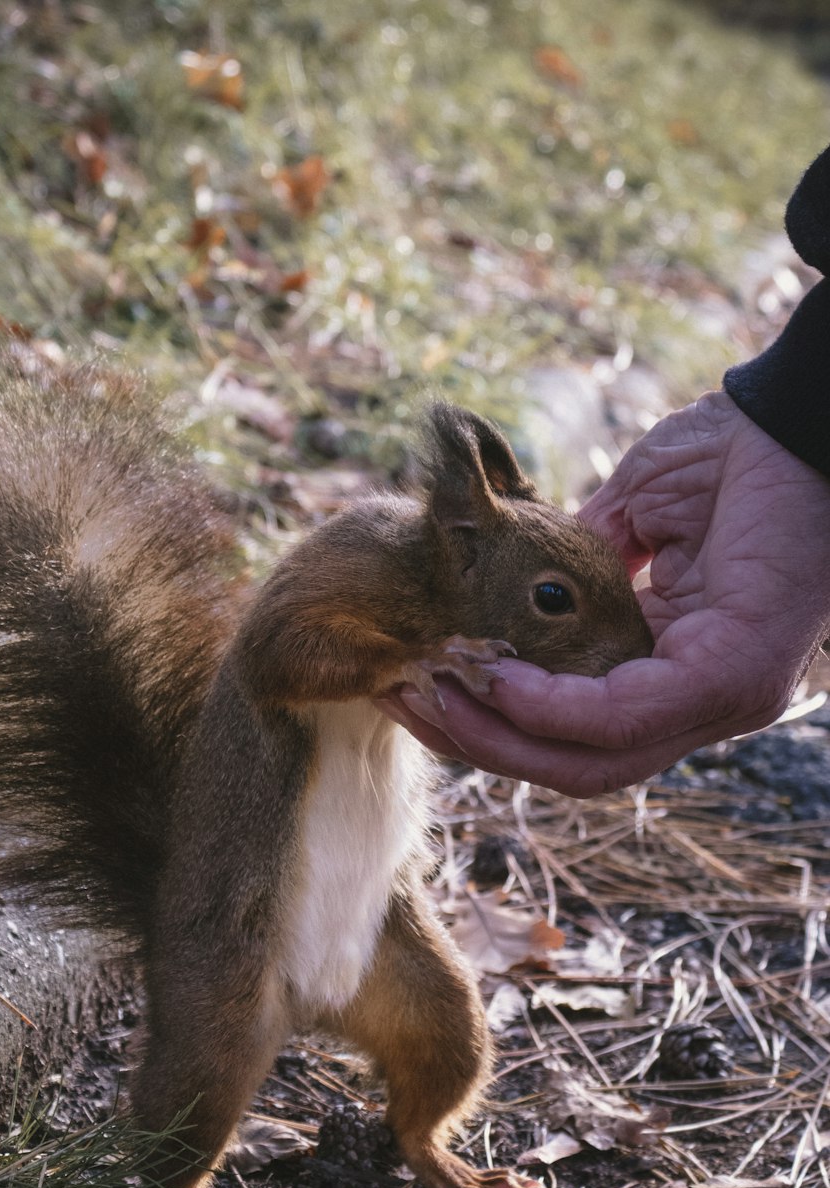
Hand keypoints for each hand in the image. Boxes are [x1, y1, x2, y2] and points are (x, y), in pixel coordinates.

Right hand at [380, 392, 829, 795]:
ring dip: (497, 736)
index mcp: (680, 672)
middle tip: (406, 703)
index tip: (423, 685)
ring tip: (432, 696)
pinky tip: (493, 673)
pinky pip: (619, 717)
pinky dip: (546, 706)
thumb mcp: (629, 520)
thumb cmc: (735, 458)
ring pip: (590, 762)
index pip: (577, 733)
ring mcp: (720, 701)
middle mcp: (700, 704)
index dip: (493, 723)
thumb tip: (505, 597)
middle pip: (574, 765)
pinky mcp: (729, 679)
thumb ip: (570, 572)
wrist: (802, 413)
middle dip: (481, 744)